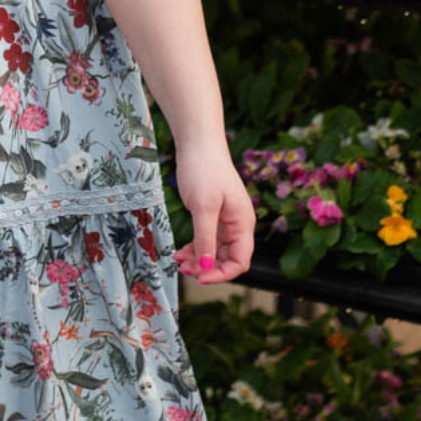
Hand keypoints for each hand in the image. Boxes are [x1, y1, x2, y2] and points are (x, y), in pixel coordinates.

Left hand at [172, 139, 254, 284]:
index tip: (199, 276)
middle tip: (183, 268)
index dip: (221, 273)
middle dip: (206, 267)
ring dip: (198, 259)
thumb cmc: (205, 170)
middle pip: (226, 258)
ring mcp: (224, 220)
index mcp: (243, 224)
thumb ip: (205, 238)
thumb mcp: (203, 207)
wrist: (198, 144)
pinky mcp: (211, 215)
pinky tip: (180, 251)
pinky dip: (194, 248)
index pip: (240, 261)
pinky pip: (205, 239)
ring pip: (213, 251)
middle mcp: (237, 225)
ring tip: (178, 261)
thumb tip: (205, 267)